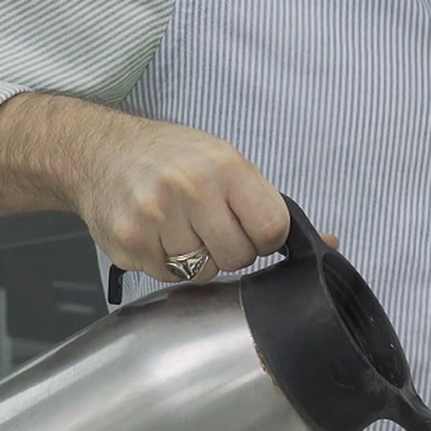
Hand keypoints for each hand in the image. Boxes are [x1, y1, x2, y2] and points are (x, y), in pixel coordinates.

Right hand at [68, 116, 322, 283]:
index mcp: (224, 167)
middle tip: (210, 225)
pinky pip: (170, 277)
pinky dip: (169, 264)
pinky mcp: (130, 243)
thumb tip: (330, 244)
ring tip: (181, 227)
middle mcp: (189, 190)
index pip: (272, 230)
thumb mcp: (227, 162)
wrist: (101, 152)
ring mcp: (155, 218)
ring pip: (204, 273)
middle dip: (230, 250)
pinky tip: (159, 235)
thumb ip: (272, 205)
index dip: (266, 239)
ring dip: (198, 259)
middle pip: (238, 258)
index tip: (252, 229)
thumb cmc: (172, 158)